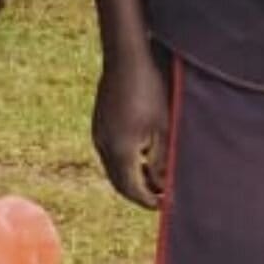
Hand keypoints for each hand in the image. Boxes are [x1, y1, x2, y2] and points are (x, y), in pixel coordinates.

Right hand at [92, 43, 171, 210]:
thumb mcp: (163, 128)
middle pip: (120, 183)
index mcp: (121, 151)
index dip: (148, 201)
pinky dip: (124, 162)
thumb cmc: (150, 90)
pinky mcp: (98, 123)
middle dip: (139, 193)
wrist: (126, 57)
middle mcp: (104, 146)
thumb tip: (162, 187)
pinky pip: (109, 152)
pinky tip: (141, 154)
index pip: (133, 190)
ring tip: (153, 177)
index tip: (165, 206)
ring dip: (131, 177)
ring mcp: (98, 133)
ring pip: (113, 168)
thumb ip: (162, 161)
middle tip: (159, 197)